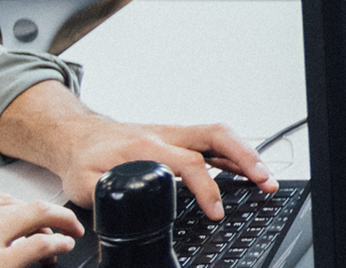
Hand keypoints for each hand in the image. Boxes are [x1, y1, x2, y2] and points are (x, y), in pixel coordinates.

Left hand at [0, 82, 275, 221]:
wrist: (79, 135)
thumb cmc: (84, 157)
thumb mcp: (84, 182)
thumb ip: (106, 194)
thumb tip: (122, 207)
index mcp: (148, 146)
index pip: (189, 163)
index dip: (207, 188)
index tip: (215, 211)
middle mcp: (167, 135)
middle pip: (217, 137)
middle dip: (246, 158)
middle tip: (265, 181)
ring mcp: (176, 134)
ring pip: (220, 136)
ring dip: (246, 154)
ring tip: (266, 178)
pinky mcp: (179, 138)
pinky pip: (213, 142)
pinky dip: (234, 155)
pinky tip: (246, 171)